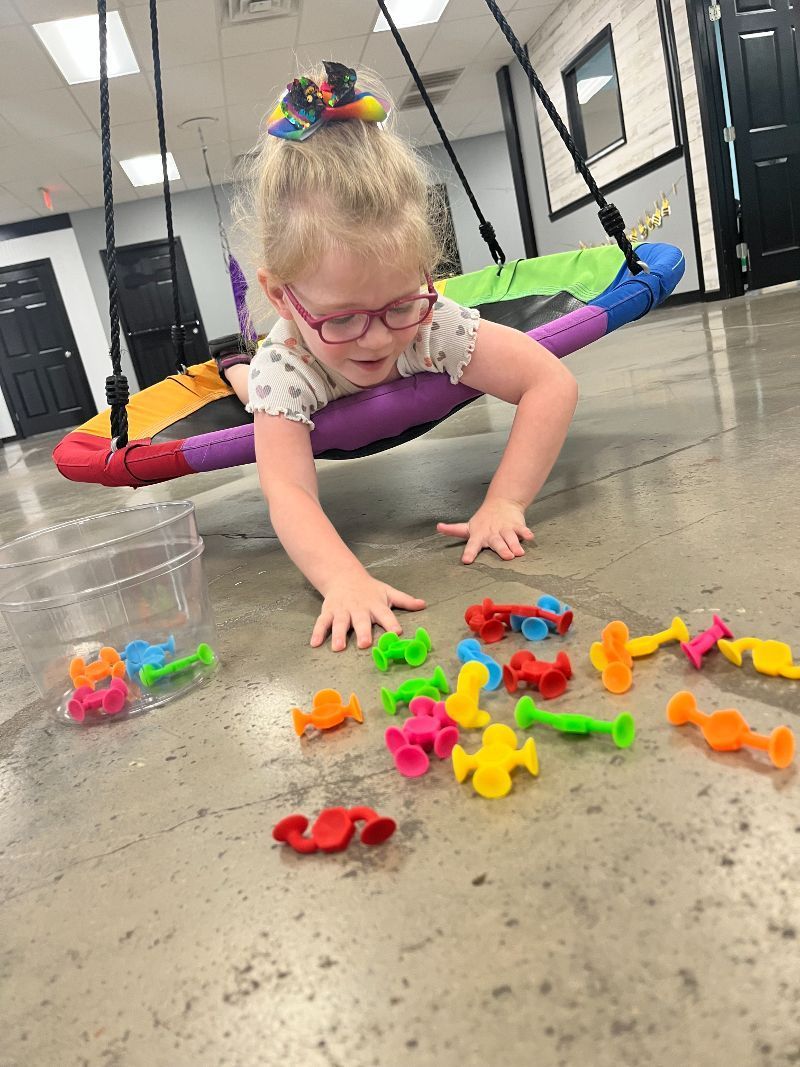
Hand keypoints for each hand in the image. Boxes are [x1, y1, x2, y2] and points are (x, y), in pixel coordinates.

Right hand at [311, 573, 425, 650]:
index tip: (397, 633)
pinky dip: (317, 632)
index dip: (392, 624)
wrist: (344, 576)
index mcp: (375, 605)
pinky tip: (314, 644)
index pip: (386, 615)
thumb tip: (424, 604)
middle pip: (361, 620)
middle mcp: (359, 608)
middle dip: (363, 632)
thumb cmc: (369, 589)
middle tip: (365, 645)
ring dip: (338, 635)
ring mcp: (342, 610)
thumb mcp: (388, 592)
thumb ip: (405, 600)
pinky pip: (321, 622)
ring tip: (338, 648)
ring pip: (340, 623)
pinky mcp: (328, 611)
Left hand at [437, 499, 533, 563]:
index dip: (470, 552)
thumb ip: (454, 530)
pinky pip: (522, 530)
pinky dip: (526, 533)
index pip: (472, 545)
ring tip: (518, 553)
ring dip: (514, 544)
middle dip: (502, 549)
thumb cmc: (483, 520)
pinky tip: (529, 537)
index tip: (467, 560)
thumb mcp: (468, 526)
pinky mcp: (516, 525)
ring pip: (510, 537)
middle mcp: (492, 533)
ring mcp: (505, 529)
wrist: (502, 502)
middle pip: (496, 542)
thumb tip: (438, 527)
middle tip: (507, 557)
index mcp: (479, 535)